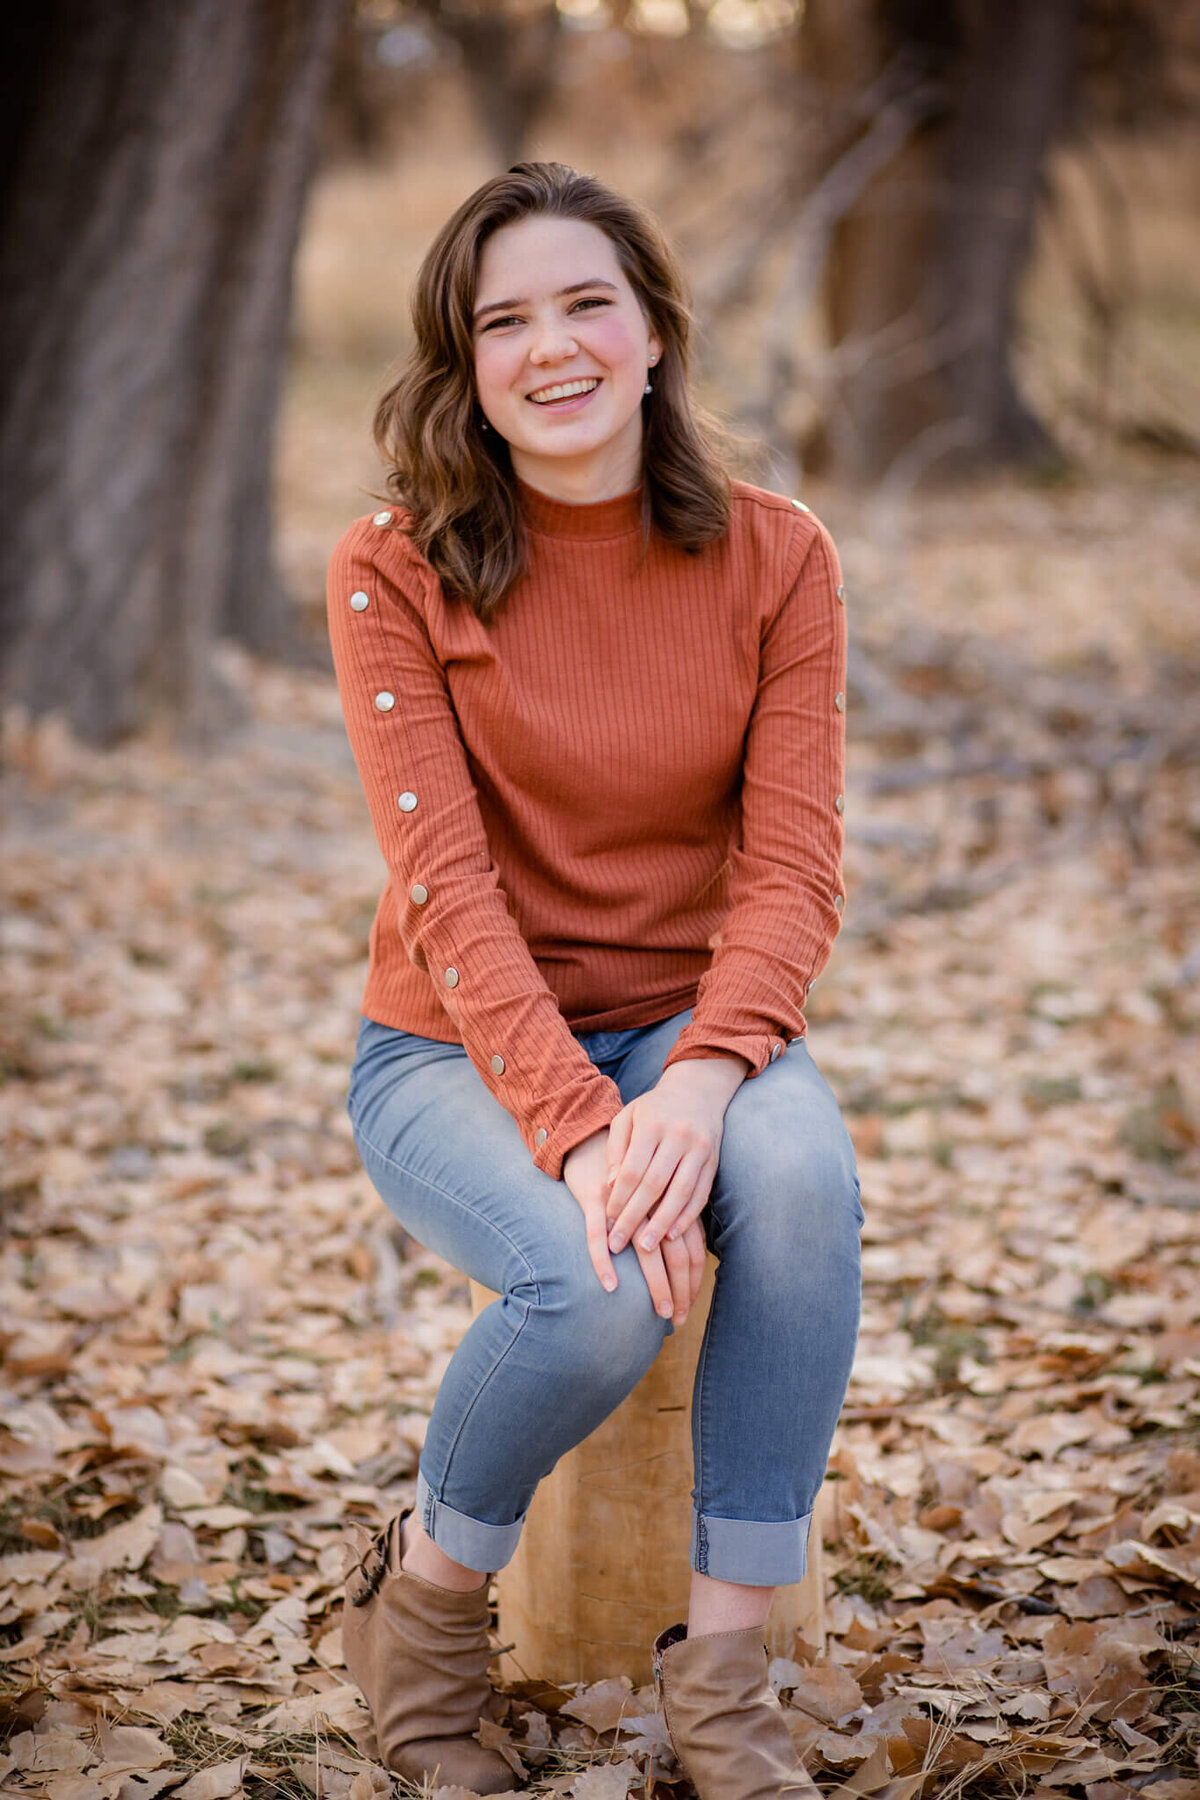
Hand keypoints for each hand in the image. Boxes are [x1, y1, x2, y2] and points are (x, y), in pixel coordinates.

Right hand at [560, 1123, 708, 1326]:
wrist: (593, 1136)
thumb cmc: (627, 1172)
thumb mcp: (655, 1191)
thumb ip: (672, 1217)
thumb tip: (691, 1258)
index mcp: (672, 1201)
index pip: (694, 1249)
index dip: (693, 1281)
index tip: (689, 1307)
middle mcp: (654, 1203)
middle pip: (677, 1255)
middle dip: (680, 1291)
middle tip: (678, 1320)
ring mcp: (625, 1202)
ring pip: (645, 1251)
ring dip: (655, 1285)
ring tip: (660, 1313)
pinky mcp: (595, 1199)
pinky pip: (598, 1236)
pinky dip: (604, 1263)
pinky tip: (611, 1286)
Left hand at [604, 1055, 748, 1320]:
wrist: (698, 1090)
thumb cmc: (653, 1109)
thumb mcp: (628, 1119)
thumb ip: (616, 1150)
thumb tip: (608, 1187)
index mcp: (652, 1125)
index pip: (632, 1170)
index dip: (619, 1199)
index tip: (606, 1222)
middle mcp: (678, 1136)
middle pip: (654, 1185)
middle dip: (635, 1217)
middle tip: (618, 1244)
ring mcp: (700, 1149)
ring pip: (680, 1193)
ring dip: (663, 1223)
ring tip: (646, 1247)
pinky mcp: (714, 1161)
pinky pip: (701, 1194)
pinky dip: (687, 1216)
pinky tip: (673, 1235)